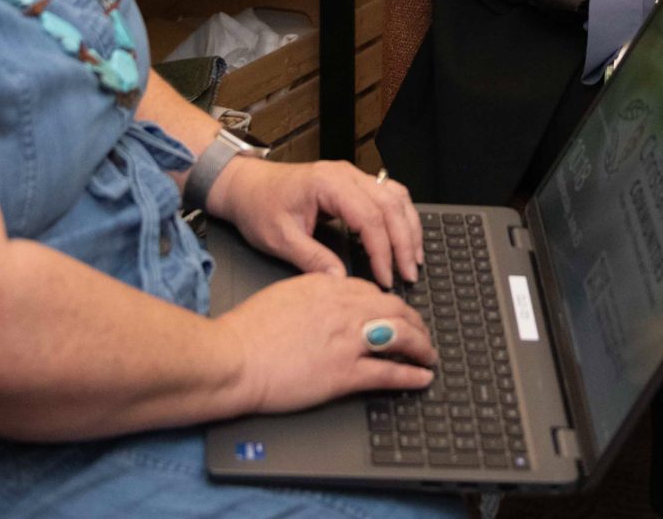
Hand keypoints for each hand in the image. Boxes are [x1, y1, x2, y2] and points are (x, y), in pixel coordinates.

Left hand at [216, 158, 421, 287]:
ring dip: (409, 227)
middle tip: (408, 274)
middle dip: (404, 242)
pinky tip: (405, 236)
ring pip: (395, 196)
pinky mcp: (353, 182)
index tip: (385, 277)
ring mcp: (351, 175)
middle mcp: (345, 174)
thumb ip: (313, 259)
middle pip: (390, 205)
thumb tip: (341, 281)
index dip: (382, 250)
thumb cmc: (259, 206)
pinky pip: (388, 194)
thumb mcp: (280, 238)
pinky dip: (400, 216)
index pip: (369, 218)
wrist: (245, 186)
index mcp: (328, 184)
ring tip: (413, 258)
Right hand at [219, 272, 435, 415]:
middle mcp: (344, 308)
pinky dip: (411, 375)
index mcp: (327, 285)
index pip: (371, 289)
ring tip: (429, 354)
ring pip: (401, 335)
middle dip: (414, 320)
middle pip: (395, 307)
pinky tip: (422, 377)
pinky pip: (390, 372)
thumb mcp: (283, 293)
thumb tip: (326, 293)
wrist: (233, 357)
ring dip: (421, 345)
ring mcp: (348, 340)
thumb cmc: (246, 330)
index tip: (393, 311)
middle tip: (421, 331)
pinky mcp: (345, 373)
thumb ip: (310, 290)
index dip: (387, 302)